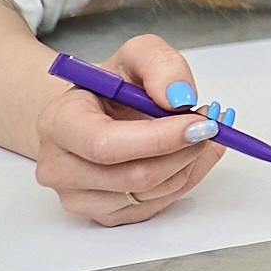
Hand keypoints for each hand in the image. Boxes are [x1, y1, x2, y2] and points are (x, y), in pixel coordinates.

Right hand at [32, 35, 227, 225]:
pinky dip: (188, 175)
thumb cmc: (112, 86)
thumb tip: (180, 99)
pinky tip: (188, 150)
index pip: (106, 145)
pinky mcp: (105, 215)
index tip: (200, 122)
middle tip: (211, 122)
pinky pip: (160, 204)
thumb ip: (160, 65)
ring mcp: (79, 198)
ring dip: (191, 161)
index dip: (160, 138)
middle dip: (185, 149)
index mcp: (59, 124)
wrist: (93, 113)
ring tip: (200, 129)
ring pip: (154, 192)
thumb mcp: (137, 55)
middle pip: (135, 176)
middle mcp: (60, 168)